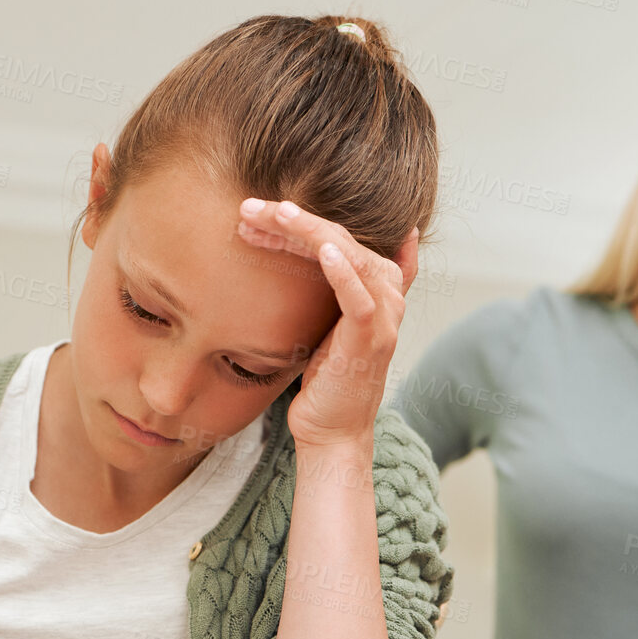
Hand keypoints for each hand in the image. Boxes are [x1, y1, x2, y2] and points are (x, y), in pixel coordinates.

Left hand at [235, 198, 418, 450]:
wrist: (331, 432)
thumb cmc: (325, 380)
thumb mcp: (324, 325)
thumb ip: (325, 290)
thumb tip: (308, 258)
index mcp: (374, 287)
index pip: (336, 236)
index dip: (297, 220)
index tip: (253, 215)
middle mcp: (386, 295)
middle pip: (342, 239)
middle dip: (295, 219)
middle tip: (251, 206)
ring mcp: (383, 317)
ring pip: (351, 256)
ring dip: (311, 231)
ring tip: (276, 212)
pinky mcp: (371, 339)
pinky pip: (361, 297)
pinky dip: (343, 270)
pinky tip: (321, 248)